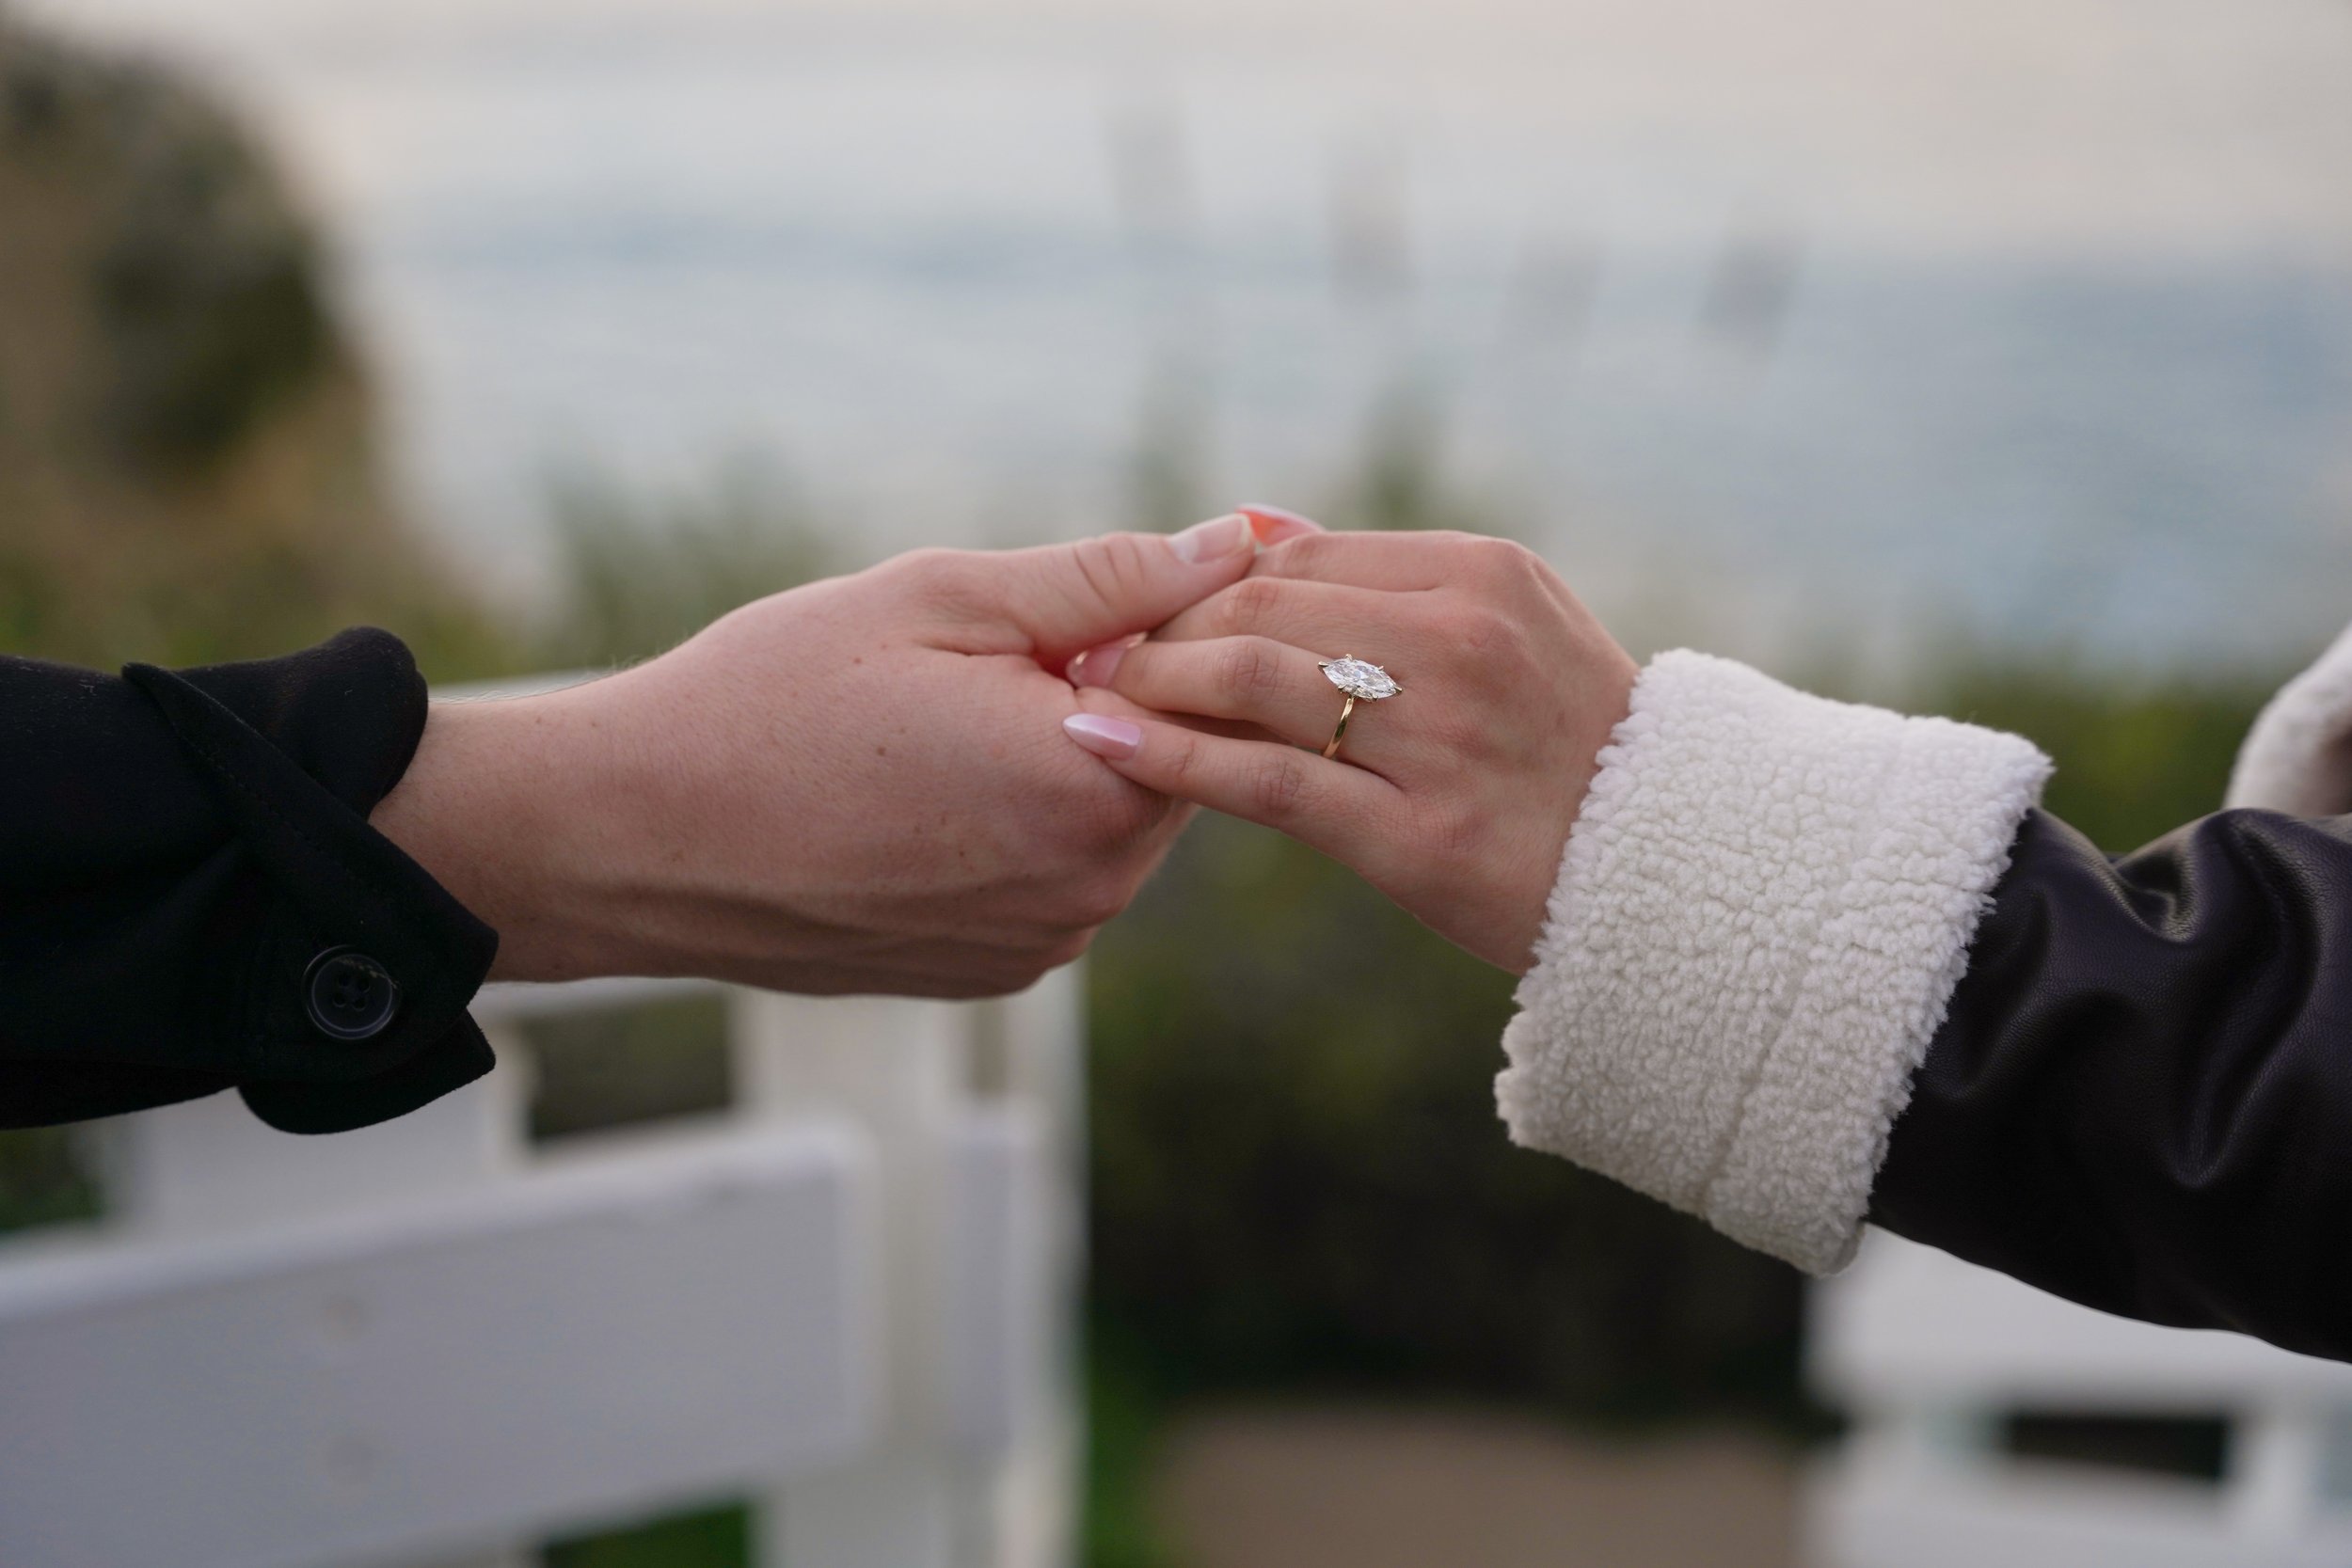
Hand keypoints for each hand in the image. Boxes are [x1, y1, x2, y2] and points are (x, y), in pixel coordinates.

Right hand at [373, 512, 1303, 995]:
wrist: (633, 839)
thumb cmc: (770, 700)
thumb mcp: (940, 600)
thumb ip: (1106, 579)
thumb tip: (1236, 544)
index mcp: (1094, 785)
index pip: (1216, 686)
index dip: (1169, 618)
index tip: (1090, 591)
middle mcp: (1089, 888)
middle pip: (1171, 756)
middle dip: (1114, 687)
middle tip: (985, 651)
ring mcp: (1042, 943)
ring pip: (1108, 817)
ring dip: (1064, 756)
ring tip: (931, 722)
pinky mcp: (992, 973)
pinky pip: (1049, 875)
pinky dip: (1016, 824)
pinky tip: (915, 789)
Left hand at [1060, 527, 1637, 972]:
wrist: (1665, 870)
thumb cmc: (1566, 742)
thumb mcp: (1506, 623)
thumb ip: (1378, 572)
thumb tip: (1248, 524)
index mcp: (1482, 575)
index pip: (1297, 558)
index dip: (1201, 582)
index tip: (1143, 611)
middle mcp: (1463, 641)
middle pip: (1263, 609)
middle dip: (1161, 627)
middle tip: (1094, 651)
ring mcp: (1443, 739)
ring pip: (1254, 682)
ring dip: (1155, 682)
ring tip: (1095, 694)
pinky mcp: (1418, 838)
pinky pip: (1267, 784)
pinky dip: (1175, 760)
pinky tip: (1112, 746)